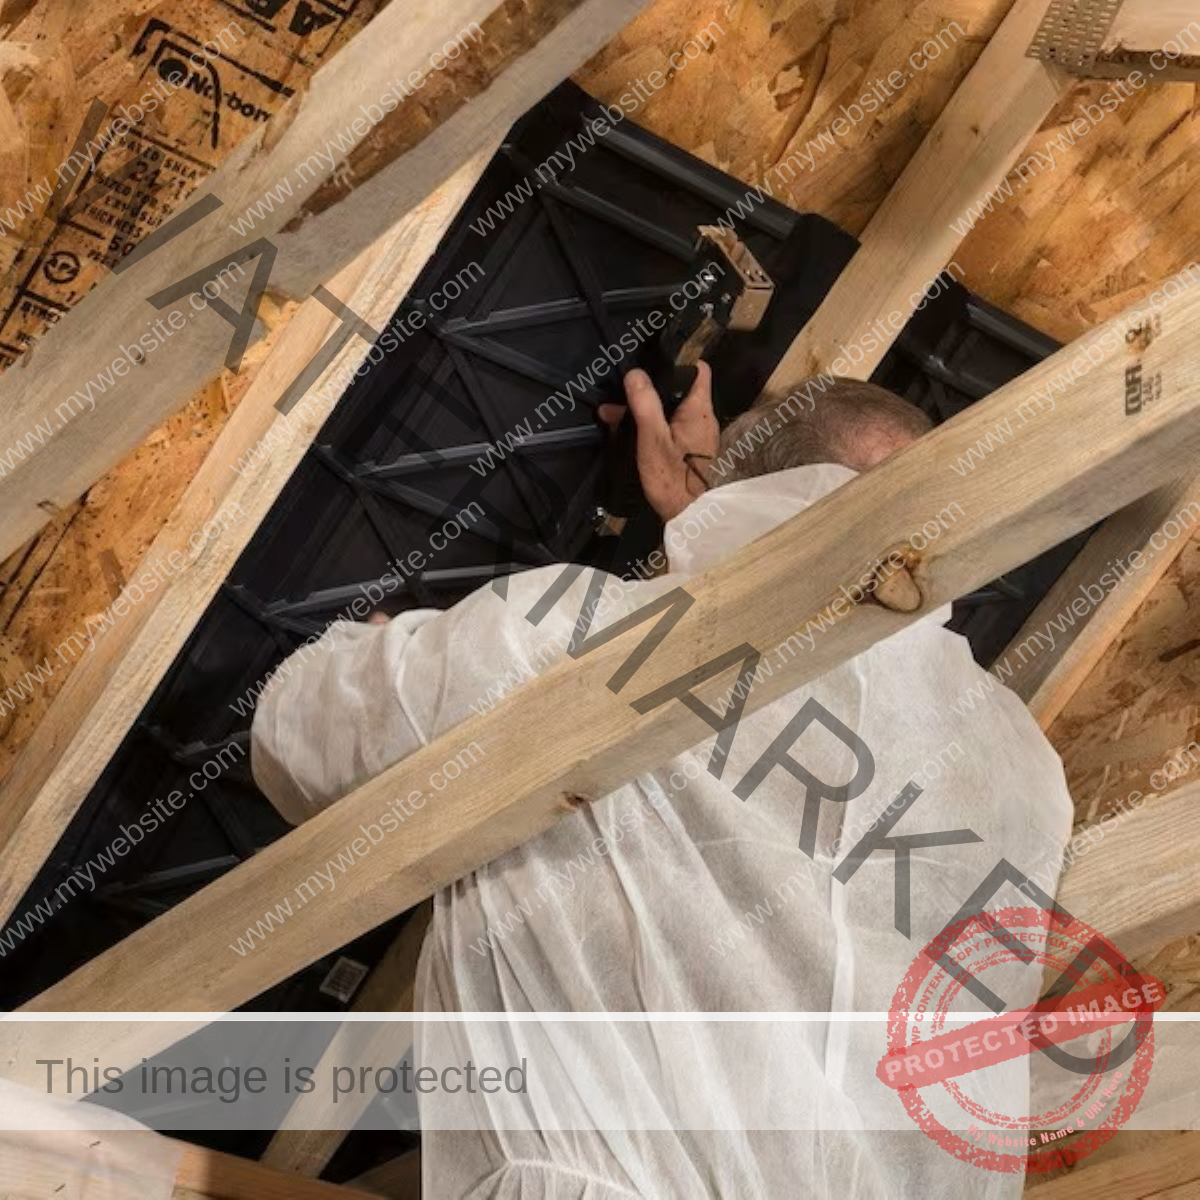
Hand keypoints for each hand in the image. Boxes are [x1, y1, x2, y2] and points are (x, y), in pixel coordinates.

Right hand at [597, 362, 718, 522]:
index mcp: (699, 409)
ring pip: (669, 411)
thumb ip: (645, 404)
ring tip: (609, 412)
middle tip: (620, 390)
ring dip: (643, 410)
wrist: (686, 516)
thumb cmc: (671, 477)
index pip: (697, 371)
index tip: (651, 365)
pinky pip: (668, 428)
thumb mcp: (652, 438)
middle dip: (649, 389)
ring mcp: (695, 435)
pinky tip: (622, 430)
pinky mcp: (687, 450)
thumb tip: (635, 373)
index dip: (676, 363)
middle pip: (677, 391)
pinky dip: (649, 426)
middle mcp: (702, 418)